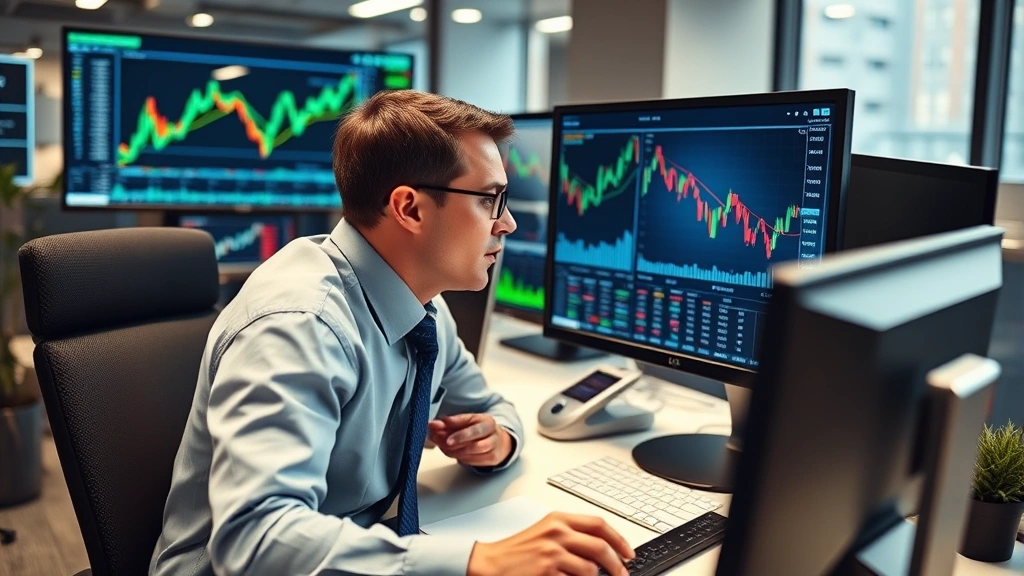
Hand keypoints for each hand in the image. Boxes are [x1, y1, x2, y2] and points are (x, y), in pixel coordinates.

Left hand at [427, 414, 512, 467]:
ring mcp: (493, 446)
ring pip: (473, 449)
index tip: (441, 424)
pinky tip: (450, 452)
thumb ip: (449, 424)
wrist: (496, 443)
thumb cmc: (478, 431)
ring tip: (443, 445)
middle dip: (457, 438)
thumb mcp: (466, 423)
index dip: (455, 422)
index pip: (470, 420)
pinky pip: (471, 460)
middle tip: (443, 440)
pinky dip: (458, 456)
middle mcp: (492, 432)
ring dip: (455, 449)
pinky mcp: (491, 459)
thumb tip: (433, 425)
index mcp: (486, 420)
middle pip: (475, 434)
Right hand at [467, 512, 633, 575]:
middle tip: (622, 574)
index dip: (619, 539)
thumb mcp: (544, 532)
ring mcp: (552, 552)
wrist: (490, 563)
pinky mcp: (547, 571)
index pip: (599, 524)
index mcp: (558, 519)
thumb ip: (570, 534)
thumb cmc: (515, 550)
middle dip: (616, 564)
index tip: (628, 553)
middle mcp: (557, 532)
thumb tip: (599, 547)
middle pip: (600, 546)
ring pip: (591, 568)